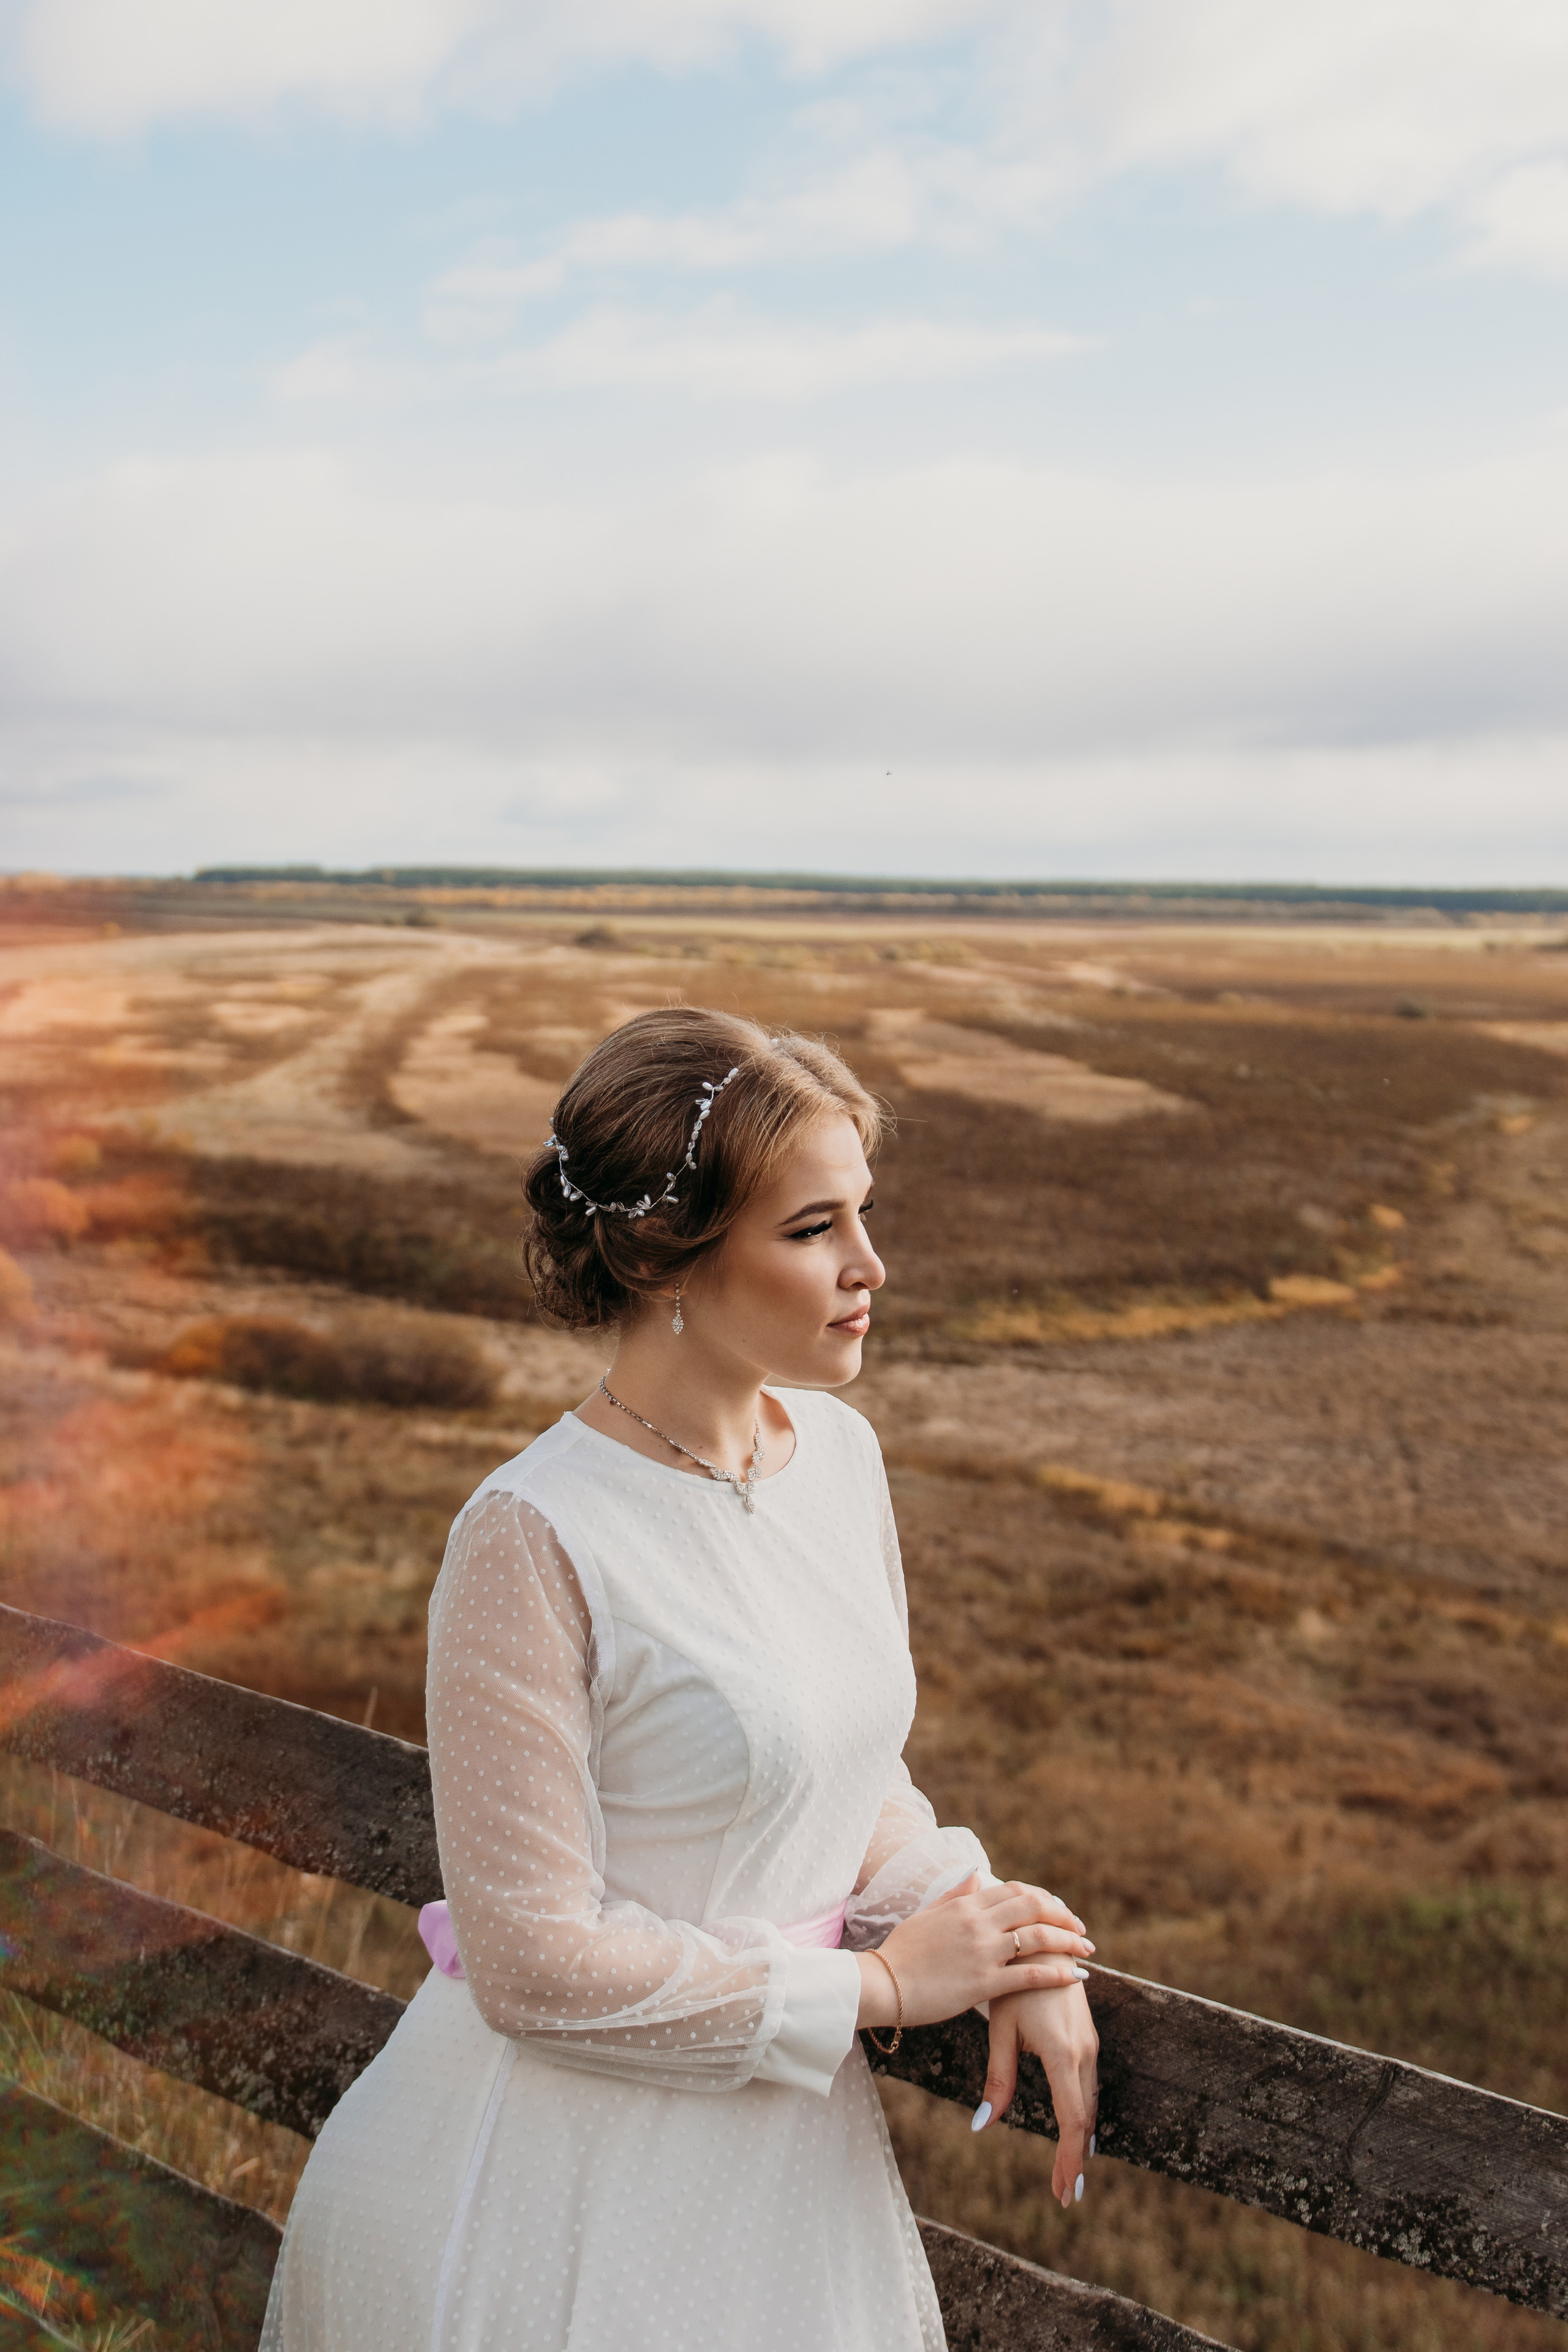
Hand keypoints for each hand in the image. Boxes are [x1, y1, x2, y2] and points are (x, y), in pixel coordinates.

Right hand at [854, 1874, 1092, 2030]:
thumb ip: (954, 1894)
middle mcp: (977, 1922)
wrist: (881, 1984)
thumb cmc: (901, 1952)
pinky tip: (1075, 1977)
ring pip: (1037, 1938)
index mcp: (965, 1904)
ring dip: (1068, 1942)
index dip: (1043, 1899)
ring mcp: (981, 1952)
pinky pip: (1029, 1976)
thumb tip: (976, 1873)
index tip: (1059, 1910)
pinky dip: (1057, 1974)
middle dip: (1063, 1917)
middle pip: (1033, 1908)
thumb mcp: (926, 1915)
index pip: (1015, 1890)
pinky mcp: (982, 1983)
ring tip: (1086, 1951)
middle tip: (1081, 1930)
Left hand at [974, 1981, 1099, 2209]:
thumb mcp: (1001, 2031)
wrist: (1040, 1941)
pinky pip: (1088, 2083)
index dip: (1069, 2160)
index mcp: (1063, 2054)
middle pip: (1085, 2118)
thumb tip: (983, 2124)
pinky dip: (1083, 2112)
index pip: (1072, 2121)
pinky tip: (1076, 2130)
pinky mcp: (1087, 2037)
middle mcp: (1084, 2052)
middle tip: (1066, 2194)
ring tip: (1069, 2171)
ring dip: (1081, 2137)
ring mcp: (1090, 2044)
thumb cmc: (1013, 1984)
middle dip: (1076, 2158)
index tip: (1064, 2191)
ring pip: (1089, 2101)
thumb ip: (997, 2079)